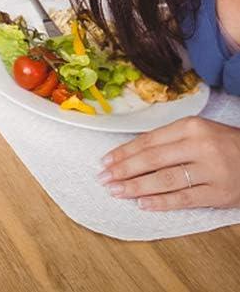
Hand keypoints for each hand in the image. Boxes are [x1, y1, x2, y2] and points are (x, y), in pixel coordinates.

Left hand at [100, 116, 239, 209]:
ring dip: (137, 187)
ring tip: (117, 191)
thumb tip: (131, 153)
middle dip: (124, 170)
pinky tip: (143, 203)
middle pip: (152, 160)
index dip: (124, 152)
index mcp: (190, 127)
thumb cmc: (224, 143)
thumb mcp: (198, 132)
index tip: (105, 161)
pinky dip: (161, 202)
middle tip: (104, 178)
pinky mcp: (220, 193)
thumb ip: (169, 140)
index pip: (148, 141)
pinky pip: (185, 199)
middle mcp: (199, 146)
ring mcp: (211, 171)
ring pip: (165, 180)